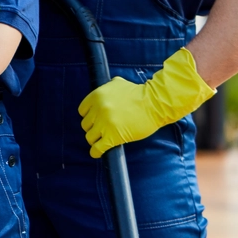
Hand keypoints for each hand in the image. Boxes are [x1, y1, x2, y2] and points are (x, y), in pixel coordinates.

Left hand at [78, 48, 215, 157]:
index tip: (95, 120)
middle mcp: (98, 109)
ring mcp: (104, 124)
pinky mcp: (113, 137)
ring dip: (95, 139)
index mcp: (96, 96)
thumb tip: (106, 86)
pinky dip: (96, 152)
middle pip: (86, 124)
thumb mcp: (120, 84)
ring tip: (102, 140)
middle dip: (93, 127)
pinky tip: (97, 153)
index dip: (89, 116)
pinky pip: (97, 148)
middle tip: (102, 129)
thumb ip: (108, 87)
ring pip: (90, 136)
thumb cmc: (140, 94)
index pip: (82, 111)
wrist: (155, 103)